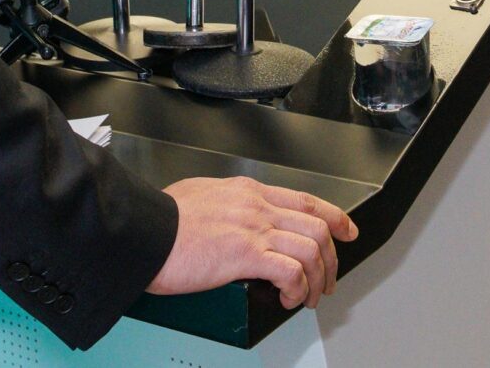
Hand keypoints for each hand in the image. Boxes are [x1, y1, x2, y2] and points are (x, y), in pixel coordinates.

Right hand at [150, 176, 355, 310]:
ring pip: (312, 248)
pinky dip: (297, 288)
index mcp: (247, 191)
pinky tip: (288, 298)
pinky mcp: (246, 254)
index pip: (305, 199)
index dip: (333, 216)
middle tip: (328, 279)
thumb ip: (223, 205)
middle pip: (317, 226)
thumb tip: (228, 218)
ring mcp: (253, 228)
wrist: (143, 231)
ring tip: (308, 297)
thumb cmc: (160, 220)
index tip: (345, 229)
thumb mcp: (198, 196)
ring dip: (317, 278)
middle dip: (332, 258)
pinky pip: (292, 271)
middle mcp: (256, 206)